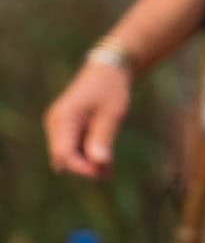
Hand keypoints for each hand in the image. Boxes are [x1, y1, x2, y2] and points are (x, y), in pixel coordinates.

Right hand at [44, 60, 131, 178]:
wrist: (109, 68)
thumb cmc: (112, 88)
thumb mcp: (112, 112)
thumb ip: (103, 137)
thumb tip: (98, 163)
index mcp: (63, 118)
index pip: (64, 154)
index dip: (82, 168)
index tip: (103, 173)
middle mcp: (55, 123)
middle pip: (64, 156)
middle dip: (85, 167)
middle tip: (109, 174)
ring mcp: (58, 125)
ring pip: (68, 153)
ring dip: (87, 162)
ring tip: (109, 170)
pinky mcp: (66, 126)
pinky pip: (72, 145)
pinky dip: (87, 153)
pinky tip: (106, 160)